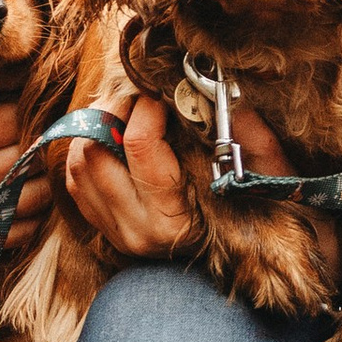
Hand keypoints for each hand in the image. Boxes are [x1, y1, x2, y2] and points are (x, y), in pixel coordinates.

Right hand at [0, 104, 45, 260]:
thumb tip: (30, 78)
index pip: (19, 120)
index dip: (28, 111)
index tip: (28, 110)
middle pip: (34, 157)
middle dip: (40, 143)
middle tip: (38, 136)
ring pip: (39, 195)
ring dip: (43, 178)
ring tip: (33, 165)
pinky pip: (27, 229)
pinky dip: (33, 212)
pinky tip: (22, 194)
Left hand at [62, 86, 282, 261]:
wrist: (253, 257)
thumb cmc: (263, 208)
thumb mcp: (265, 168)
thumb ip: (245, 128)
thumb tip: (217, 85)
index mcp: (173, 217)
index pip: (140, 144)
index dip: (147, 105)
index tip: (163, 92)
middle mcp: (137, 229)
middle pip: (95, 152)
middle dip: (112, 111)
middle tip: (137, 96)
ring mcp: (116, 232)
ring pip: (78, 164)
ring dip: (95, 129)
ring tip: (125, 114)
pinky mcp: (106, 229)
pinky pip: (76, 182)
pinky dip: (88, 152)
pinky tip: (114, 140)